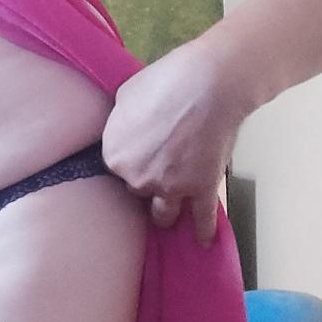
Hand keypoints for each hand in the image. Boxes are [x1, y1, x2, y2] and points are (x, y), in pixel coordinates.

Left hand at [100, 38, 245, 245]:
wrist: (207, 85)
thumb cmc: (164, 81)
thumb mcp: (126, 95)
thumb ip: (122, 122)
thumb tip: (126, 129)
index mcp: (114, 154)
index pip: (116, 168)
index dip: (131, 160)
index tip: (141, 155)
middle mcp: (137, 178)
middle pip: (138, 189)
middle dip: (148, 181)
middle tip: (161, 169)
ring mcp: (170, 188)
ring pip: (163, 212)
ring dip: (166, 212)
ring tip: (170, 215)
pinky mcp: (201, 190)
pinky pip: (201, 218)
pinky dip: (203, 230)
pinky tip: (203, 240)